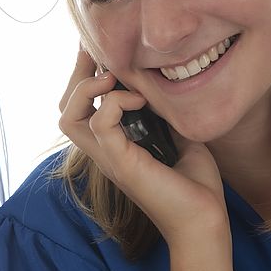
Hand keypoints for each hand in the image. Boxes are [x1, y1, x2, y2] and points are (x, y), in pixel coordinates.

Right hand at [58, 46, 229, 246]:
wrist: (205, 220)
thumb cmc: (195, 183)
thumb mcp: (179, 134)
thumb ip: (163, 110)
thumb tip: (160, 80)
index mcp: (115, 145)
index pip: (81, 108)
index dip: (84, 77)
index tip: (99, 50)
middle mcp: (105, 151)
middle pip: (65, 110)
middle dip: (77, 75)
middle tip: (96, 53)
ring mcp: (110, 158)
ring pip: (69, 117)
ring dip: (86, 88)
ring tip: (112, 76)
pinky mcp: (122, 164)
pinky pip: (101, 124)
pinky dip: (115, 103)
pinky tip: (139, 99)